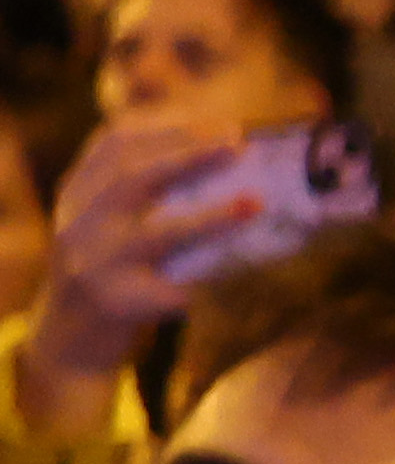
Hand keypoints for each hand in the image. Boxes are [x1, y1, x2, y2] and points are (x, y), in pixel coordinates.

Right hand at [19, 112, 304, 420]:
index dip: (167, 130)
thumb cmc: (110, 269)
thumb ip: (145, 191)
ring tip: (255, 204)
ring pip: (156, 235)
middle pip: (130, 179)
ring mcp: (94, 265)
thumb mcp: (108, 221)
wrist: (68, 339)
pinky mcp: (116, 304)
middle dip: (187, 156)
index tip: (221, 124)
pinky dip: (207, 281)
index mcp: (77, 194)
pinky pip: (171, 291)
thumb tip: (229, 158)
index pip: (114, 145)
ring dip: (211, 218)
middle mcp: (79, 223)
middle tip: (238, 143)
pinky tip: (243, 273)